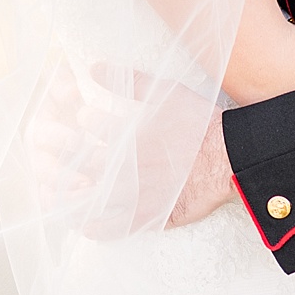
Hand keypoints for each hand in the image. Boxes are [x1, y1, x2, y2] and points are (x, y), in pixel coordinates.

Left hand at [27, 63, 222, 241]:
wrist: (232, 157)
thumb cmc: (201, 123)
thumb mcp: (167, 92)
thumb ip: (130, 81)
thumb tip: (94, 66)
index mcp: (129, 135)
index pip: (89, 124)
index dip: (83, 118)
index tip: (82, 116)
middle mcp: (128, 168)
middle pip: (83, 163)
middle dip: (69, 155)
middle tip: (63, 152)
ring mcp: (137, 196)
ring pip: (91, 200)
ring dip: (72, 194)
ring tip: (63, 188)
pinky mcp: (149, 218)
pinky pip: (113, 229)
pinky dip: (93, 227)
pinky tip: (81, 221)